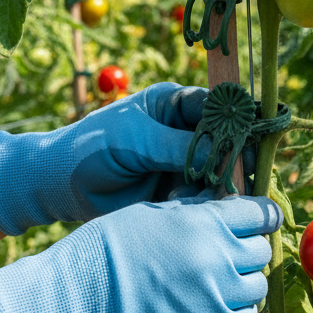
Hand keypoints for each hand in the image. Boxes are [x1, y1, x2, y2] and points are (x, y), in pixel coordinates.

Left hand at [0, 83, 252, 233]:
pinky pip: (204, 195)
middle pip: (227, 139)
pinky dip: (209, 202)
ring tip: (225, 195)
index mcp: (176, 104)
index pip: (220, 105)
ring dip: (224, 181)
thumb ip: (177, 146)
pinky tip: (208, 208)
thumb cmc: (90, 148)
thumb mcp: (134, 140)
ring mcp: (184, 161)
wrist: (56, 187)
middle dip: (238, 155)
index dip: (240, 119)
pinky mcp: (178, 190)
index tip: (257, 135)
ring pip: (220, 169)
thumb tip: (221, 156)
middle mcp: (186, 130)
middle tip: (248, 173)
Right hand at [0, 193, 281, 312]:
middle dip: (248, 251)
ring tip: (220, 284)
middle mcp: (219, 256)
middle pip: (261, 252)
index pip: (261, 213)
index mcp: (207, 221)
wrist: (77, 295)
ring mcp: (216, 295)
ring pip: (258, 287)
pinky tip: (217, 308)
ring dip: (244, 284)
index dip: (262, 217)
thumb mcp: (157, 211)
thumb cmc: (109, 245)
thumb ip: (198, 211)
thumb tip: (226, 207)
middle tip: (228, 255)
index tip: (260, 221)